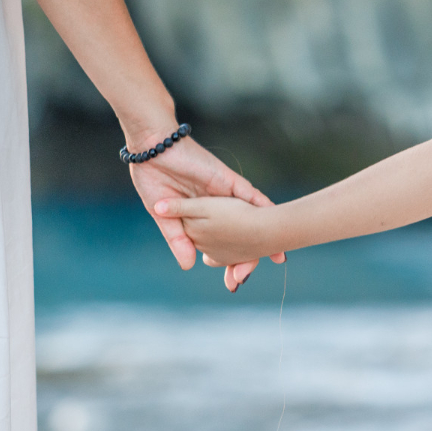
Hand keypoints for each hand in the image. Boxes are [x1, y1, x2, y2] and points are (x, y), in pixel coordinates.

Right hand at [126, 135, 284, 289]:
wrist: (151, 150)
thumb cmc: (152, 180)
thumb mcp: (164, 217)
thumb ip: (178, 240)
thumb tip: (189, 266)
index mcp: (200, 216)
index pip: (220, 240)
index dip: (230, 258)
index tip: (237, 280)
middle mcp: (216, 206)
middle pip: (240, 230)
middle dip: (254, 249)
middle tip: (271, 263)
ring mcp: (223, 193)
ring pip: (249, 214)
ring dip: (265, 229)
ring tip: (280, 250)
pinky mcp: (226, 179)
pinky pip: (248, 193)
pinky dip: (261, 206)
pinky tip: (274, 219)